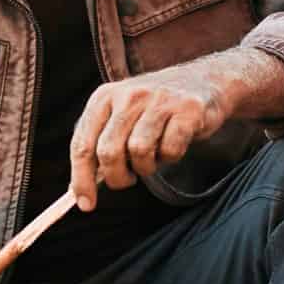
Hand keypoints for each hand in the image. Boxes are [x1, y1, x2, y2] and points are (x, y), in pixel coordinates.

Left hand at [68, 50, 283, 207]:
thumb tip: (79, 188)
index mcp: (104, 97)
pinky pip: (170, 149)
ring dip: (146, 167)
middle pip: (108, 151)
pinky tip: (172, 147)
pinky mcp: (186, 109)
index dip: (81, 179)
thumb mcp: (120, 116)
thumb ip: (99, 144)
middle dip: (117, 177)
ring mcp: (158, 100)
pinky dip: (171, 157)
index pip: (83, 144)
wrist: (204, 80)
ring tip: (152, 159)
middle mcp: (128, 95)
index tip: (85, 204)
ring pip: (139, 151)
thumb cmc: (154, 108)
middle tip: (127, 180)